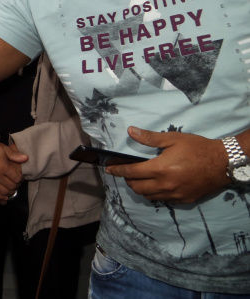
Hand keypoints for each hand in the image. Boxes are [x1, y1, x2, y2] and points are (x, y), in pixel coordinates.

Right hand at [0, 141, 27, 203]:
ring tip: (12, 188)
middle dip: (16, 185)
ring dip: (10, 192)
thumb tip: (26, 158)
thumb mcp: (4, 148)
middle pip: (11, 186)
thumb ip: (15, 155)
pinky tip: (4, 195)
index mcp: (3, 167)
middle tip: (17, 182)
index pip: (17, 178)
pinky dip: (0, 196)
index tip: (21, 177)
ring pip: (3, 192)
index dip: (21, 178)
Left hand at [105, 126, 230, 203]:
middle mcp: (165, 185)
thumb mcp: (173, 139)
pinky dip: (155, 194)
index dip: (118, 171)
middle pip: (137, 188)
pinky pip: (163, 200)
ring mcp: (175, 194)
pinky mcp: (184, 200)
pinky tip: (157, 185)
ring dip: (141, 188)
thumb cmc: (197, 148)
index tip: (109, 169)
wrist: (223, 163)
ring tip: (141, 179)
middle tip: (128, 172)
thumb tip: (131, 131)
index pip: (132, 173)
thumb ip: (150, 138)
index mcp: (160, 169)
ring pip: (149, 196)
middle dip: (128, 180)